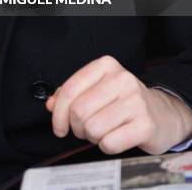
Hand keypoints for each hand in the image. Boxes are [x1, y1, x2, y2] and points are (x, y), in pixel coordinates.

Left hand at [45, 55, 191, 154]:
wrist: (161, 114)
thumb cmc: (122, 101)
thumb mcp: (96, 89)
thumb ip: (71, 94)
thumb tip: (50, 104)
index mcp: (106, 65)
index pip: (70, 90)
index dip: (58, 113)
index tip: (59, 126)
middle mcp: (122, 78)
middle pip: (79, 111)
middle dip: (76, 127)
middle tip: (84, 129)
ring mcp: (136, 101)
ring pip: (93, 128)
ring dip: (92, 137)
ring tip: (102, 131)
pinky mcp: (145, 124)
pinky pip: (109, 143)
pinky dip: (106, 146)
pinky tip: (115, 138)